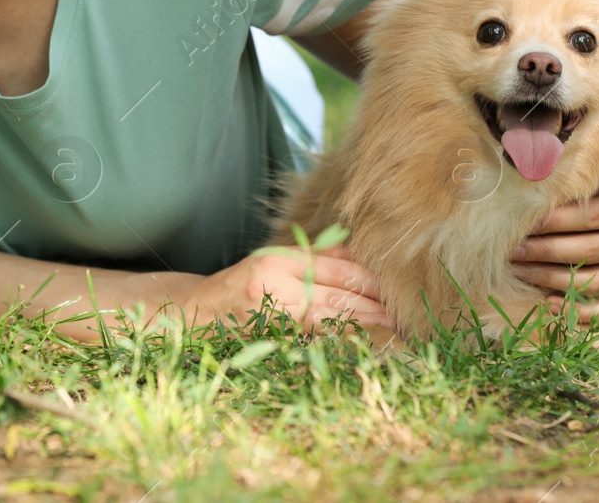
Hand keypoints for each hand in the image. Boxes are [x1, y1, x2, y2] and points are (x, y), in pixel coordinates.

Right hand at [196, 242, 395, 333]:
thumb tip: (356, 251)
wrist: (196, 314)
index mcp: (280, 260)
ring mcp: (271, 315)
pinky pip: (310, 342)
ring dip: (361, 327)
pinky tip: (356, 347)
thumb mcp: (273, 260)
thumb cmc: (241, 286)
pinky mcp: (268, 341)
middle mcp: (275, 284)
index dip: (369, 279)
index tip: (394, 288)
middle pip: (336, 294)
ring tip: (389, 332)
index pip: (337, 267)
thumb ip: (313, 256)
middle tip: (401, 315)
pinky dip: (336, 344)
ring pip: (327, 320)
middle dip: (372, 306)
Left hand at [509, 157, 598, 323]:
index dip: (557, 221)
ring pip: (592, 281)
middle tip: (511, 249)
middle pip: (590, 251)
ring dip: (551, 279)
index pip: (593, 217)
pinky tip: (548, 302)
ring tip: (519, 270)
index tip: (525, 222)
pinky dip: (577, 311)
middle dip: (545, 251)